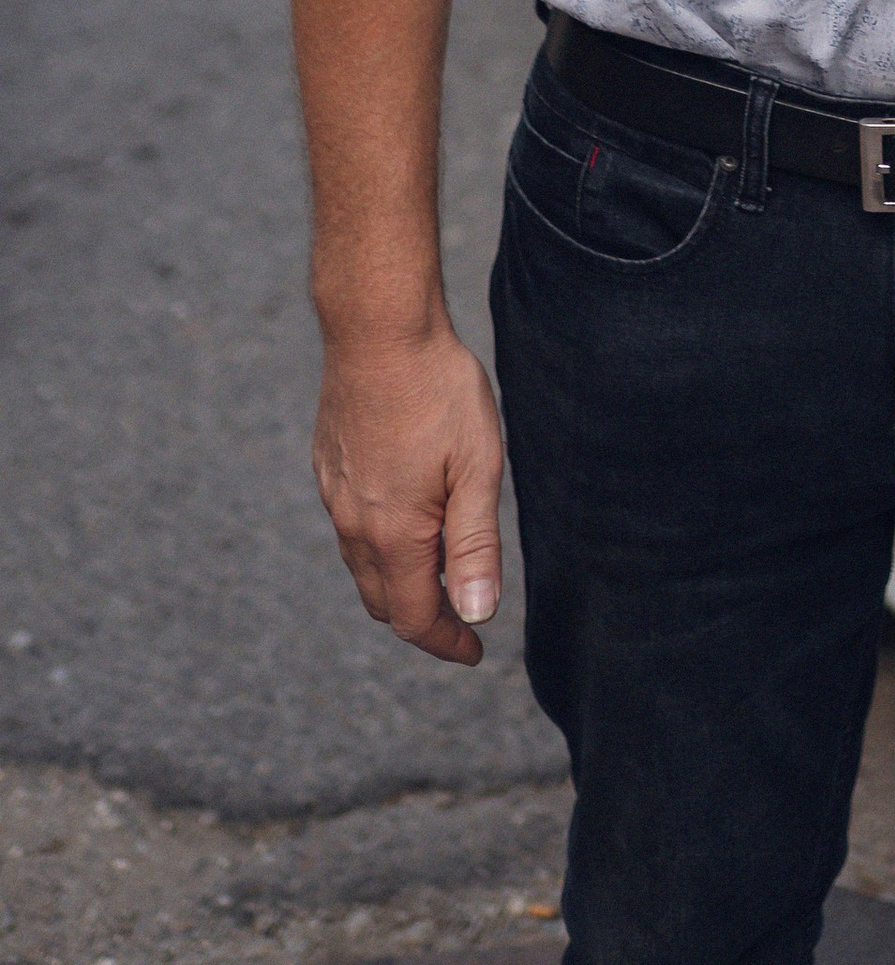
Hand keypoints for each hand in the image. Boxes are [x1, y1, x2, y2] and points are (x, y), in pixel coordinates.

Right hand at [313, 318, 506, 664]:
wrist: (379, 328)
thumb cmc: (438, 392)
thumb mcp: (477, 467)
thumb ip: (474, 545)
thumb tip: (478, 614)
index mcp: (392, 535)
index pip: (415, 618)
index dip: (447, 642)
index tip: (476, 653)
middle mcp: (353, 524)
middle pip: (383, 600)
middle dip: (422, 620)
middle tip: (461, 621)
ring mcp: (335, 494)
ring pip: (363, 564)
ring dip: (399, 581)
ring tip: (438, 573)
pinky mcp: (329, 466)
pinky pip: (350, 526)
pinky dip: (378, 545)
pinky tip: (405, 520)